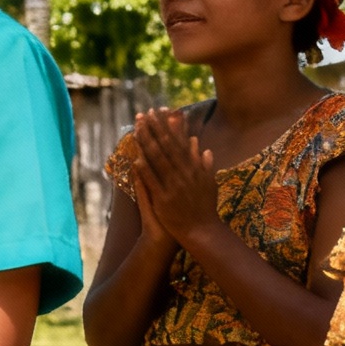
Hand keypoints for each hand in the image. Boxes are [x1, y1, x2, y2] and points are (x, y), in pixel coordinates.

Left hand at [134, 109, 219, 242]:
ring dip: (146, 144)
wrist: (203, 231)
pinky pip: (153, 182)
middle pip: (166, 147)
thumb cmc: (204, 207)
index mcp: (194, 168)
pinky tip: (136, 158)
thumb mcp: (208, 182)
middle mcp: (184, 174)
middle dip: (153, 129)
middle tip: (142, 114)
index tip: (157, 113)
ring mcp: (174, 186)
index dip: (166, 127)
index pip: (177, 142)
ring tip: (136, 129)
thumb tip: (199, 143)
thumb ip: (203, 162)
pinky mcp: (165, 200)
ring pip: (158, 161)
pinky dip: (145, 170)